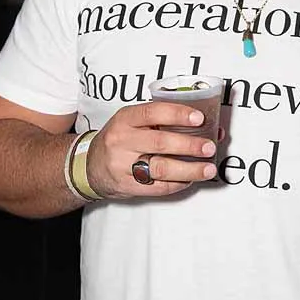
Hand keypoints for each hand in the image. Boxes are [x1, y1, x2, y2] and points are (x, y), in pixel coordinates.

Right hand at [85, 100, 218, 198]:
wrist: (90, 166)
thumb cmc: (119, 140)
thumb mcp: (131, 122)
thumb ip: (161, 121)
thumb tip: (203, 123)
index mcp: (125, 119)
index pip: (153, 112)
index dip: (178, 114)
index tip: (199, 118)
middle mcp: (122, 140)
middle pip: (160, 142)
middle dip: (189, 145)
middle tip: (209, 147)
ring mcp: (123, 165)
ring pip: (161, 168)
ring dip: (189, 169)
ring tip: (208, 168)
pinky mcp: (127, 185)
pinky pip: (157, 187)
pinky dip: (178, 184)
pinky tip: (190, 179)